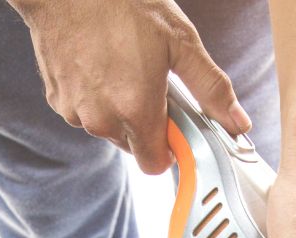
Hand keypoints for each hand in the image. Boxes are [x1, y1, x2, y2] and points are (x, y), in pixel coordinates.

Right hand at [9, 0, 250, 173]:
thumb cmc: (122, 5)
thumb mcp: (180, 41)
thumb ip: (211, 88)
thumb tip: (239, 123)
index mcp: (135, 111)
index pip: (154, 164)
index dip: (169, 148)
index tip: (175, 124)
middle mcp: (101, 120)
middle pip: (132, 145)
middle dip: (145, 123)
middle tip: (151, 83)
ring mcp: (74, 111)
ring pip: (107, 127)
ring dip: (118, 108)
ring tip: (123, 66)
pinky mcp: (56, 99)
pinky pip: (83, 110)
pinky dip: (94, 96)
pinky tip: (99, 64)